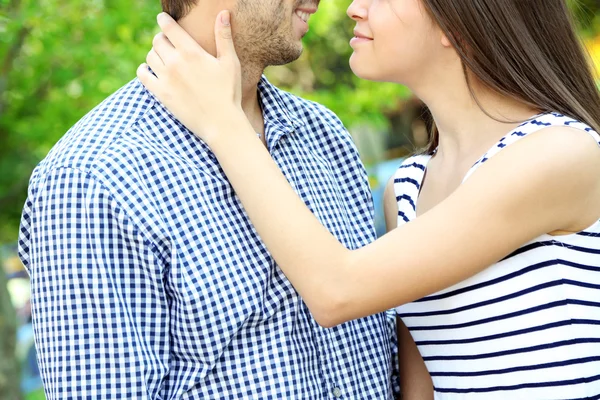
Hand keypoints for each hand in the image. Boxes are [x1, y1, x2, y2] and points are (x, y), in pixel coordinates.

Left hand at [137, 11, 244, 144]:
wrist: (221, 123)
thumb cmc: (229, 92)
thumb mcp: (230, 62)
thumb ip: (224, 36)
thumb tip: (223, 12)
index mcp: (191, 52)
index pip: (168, 27)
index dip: (163, 20)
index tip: (162, 19)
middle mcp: (175, 63)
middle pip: (157, 41)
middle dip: (162, 38)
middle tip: (167, 42)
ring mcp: (166, 79)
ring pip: (150, 56)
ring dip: (155, 54)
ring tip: (163, 58)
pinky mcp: (161, 94)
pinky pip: (142, 75)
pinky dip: (143, 70)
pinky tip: (150, 70)